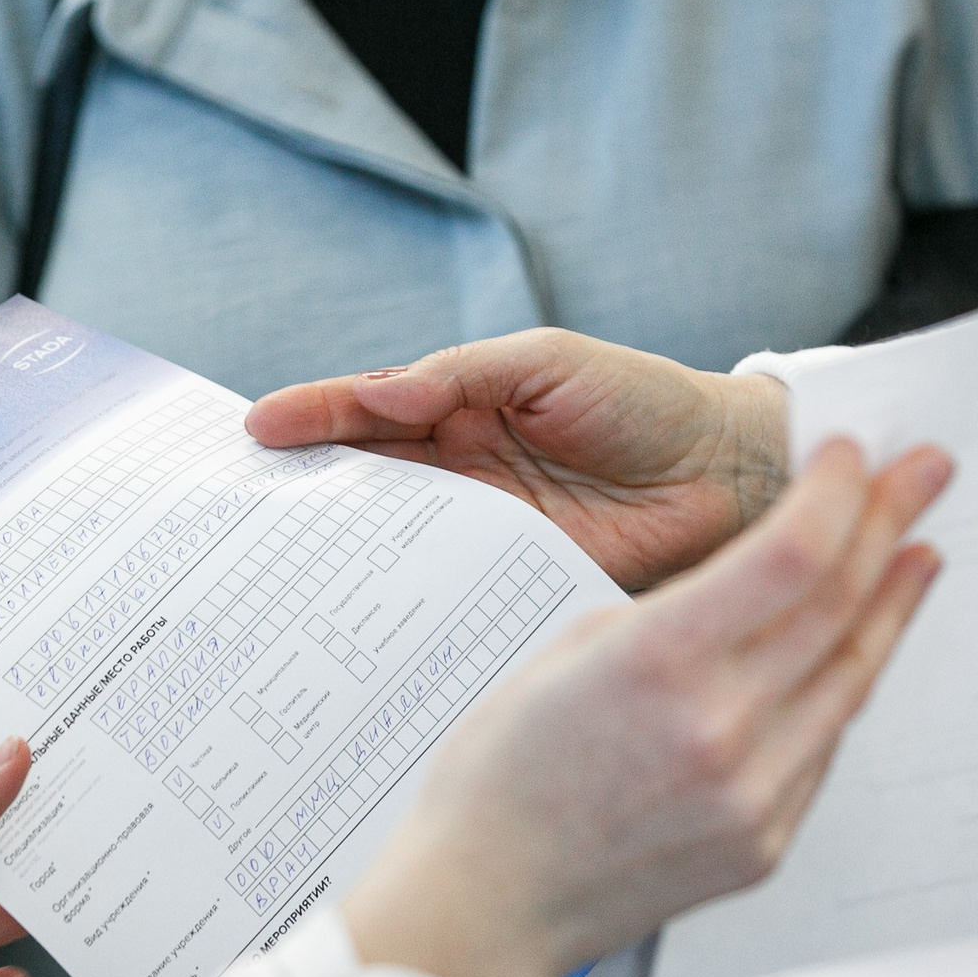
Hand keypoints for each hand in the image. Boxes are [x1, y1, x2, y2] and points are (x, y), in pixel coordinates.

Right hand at [246, 331, 788, 589]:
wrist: (735, 476)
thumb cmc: (649, 402)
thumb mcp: (547, 364)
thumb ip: (460, 375)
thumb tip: (377, 394)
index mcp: (463, 408)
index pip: (370, 411)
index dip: (313, 417)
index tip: (257, 429)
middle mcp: (463, 472)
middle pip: (365, 481)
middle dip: (304, 489)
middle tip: (242, 507)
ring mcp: (484, 531)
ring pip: (393, 539)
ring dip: (340, 550)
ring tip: (278, 562)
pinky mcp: (512, 584)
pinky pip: (445, 592)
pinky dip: (403, 601)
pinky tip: (361, 612)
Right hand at [347, 440, 948, 976]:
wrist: (486, 904)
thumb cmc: (500, 782)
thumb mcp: (568, 655)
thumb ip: (673, 613)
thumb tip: (755, 578)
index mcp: (657, 664)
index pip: (792, 554)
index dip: (840, 493)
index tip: (857, 455)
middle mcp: (719, 729)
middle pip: (838, 604)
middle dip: (888, 525)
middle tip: (926, 475)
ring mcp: (751, 794)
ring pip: (850, 678)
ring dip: (890, 606)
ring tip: (917, 555)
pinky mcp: (764, 842)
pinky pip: (821, 745)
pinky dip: (841, 685)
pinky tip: (850, 652)